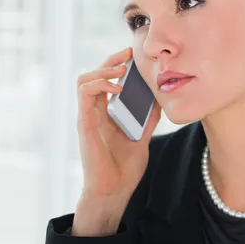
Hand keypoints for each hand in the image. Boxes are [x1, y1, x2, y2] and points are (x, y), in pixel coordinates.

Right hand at [75, 46, 161, 199]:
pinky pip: (85, 94)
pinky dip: (100, 85)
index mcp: (106, 113)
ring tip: (121, 69)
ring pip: (85, 80)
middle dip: (111, 60)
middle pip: (95, 75)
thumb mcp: (143, 137)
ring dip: (103, 69)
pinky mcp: (84, 123)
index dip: (117, 64)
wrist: (114, 190)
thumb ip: (148, 119)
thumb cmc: (124, 168)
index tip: (133, 55)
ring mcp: (88, 116)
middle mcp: (94, 112)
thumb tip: (160, 100)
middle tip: (128, 53)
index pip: (107, 80)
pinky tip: (117, 88)